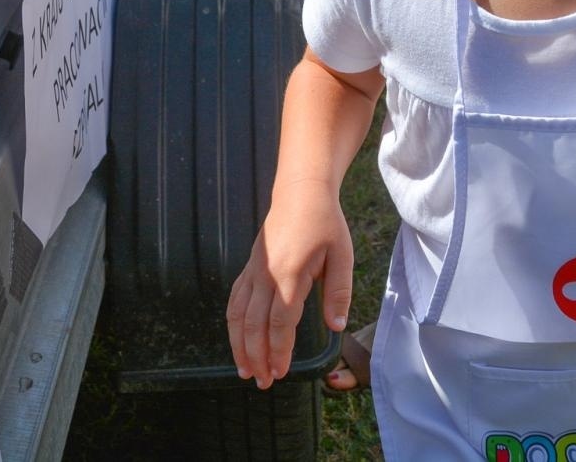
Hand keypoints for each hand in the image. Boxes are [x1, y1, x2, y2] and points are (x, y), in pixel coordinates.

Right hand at [226, 180, 353, 389]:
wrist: (301, 193)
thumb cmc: (326, 224)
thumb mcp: (342, 256)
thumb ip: (338, 293)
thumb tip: (336, 327)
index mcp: (290, 274)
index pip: (280, 322)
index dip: (278, 351)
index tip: (281, 372)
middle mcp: (266, 275)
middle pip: (254, 325)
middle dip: (256, 357)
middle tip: (263, 383)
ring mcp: (253, 270)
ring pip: (237, 315)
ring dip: (239, 345)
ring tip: (245, 370)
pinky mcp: (249, 267)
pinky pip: (234, 300)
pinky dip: (233, 324)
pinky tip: (238, 339)